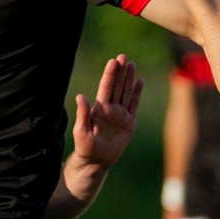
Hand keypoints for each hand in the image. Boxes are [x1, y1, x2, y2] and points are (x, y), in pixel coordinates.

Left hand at [69, 55, 141, 171]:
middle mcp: (110, 108)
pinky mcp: (129, 122)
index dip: (110, 75)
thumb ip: (82, 114)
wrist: (97, 161)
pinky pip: (134, 105)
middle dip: (120, 72)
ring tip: (131, 64)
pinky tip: (139, 81)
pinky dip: (137, 93)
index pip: (106, 87)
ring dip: (129, 79)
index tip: (113, 62)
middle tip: (123, 57)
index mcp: (99, 108)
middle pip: (116, 86)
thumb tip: (80, 96)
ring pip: (126, 92)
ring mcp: (120, 114)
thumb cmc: (85, 148)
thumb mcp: (81, 132)